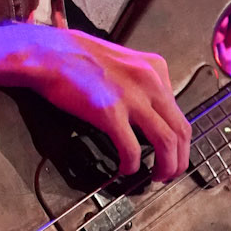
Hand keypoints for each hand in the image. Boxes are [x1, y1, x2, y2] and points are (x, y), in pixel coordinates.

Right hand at [17, 27, 190, 180]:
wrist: (50, 53)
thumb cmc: (79, 57)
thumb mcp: (124, 62)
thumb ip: (142, 85)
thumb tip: (149, 113)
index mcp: (156, 68)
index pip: (179, 111)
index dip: (179, 139)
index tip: (173, 151)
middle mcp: (151, 81)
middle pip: (181, 130)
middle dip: (180, 159)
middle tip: (171, 173)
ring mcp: (132, 97)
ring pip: (167, 141)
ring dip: (166, 166)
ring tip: (157, 177)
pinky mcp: (110, 112)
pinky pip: (132, 149)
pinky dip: (132, 165)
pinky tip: (126, 169)